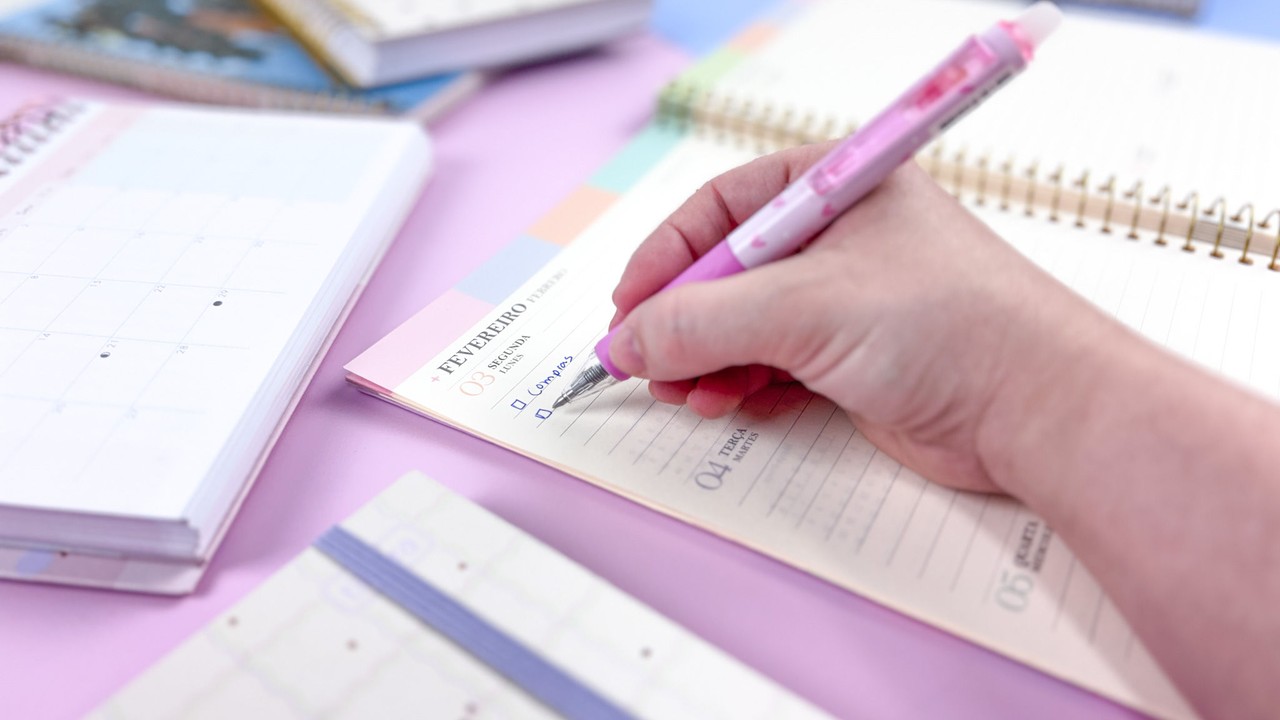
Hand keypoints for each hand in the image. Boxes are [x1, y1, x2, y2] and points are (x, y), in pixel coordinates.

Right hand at [607, 142, 1124, 492]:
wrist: (1037, 411)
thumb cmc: (953, 326)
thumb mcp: (806, 308)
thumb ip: (704, 322)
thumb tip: (629, 340)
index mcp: (833, 188)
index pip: (721, 208)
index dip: (667, 256)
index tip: (628, 309)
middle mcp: (838, 238)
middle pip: (725, 271)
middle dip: (682, 321)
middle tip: (648, 363)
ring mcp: (846, 300)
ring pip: (744, 324)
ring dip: (705, 360)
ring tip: (688, 394)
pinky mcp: (853, 358)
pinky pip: (771, 364)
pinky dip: (740, 384)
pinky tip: (727, 403)